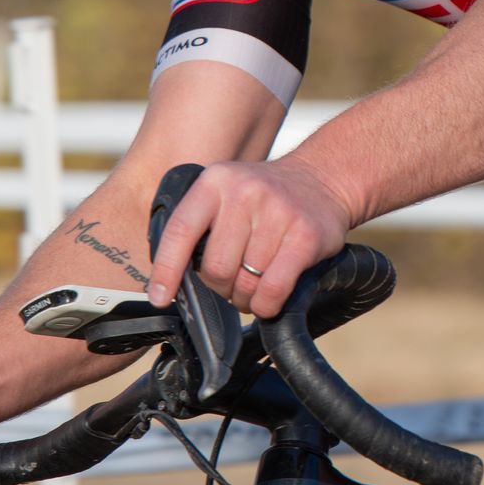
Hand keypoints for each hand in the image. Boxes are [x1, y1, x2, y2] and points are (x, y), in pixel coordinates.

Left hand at [148, 157, 354, 318]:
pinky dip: (266, 305)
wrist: (324, 179)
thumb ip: (201, 226)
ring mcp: (278, 212)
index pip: (180, 230)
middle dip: (220, 288)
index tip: (159, 298)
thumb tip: (171, 282)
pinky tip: (268, 300)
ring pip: (246, 283)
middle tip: (231, 285)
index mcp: (215, 182)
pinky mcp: (305, 236)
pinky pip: (273, 289)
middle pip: (216, 267)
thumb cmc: (265, 198)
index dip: (166, 270)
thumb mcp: (227, 193)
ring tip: (253, 287)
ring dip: (246, 298)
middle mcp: (245, 192)